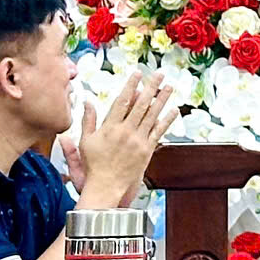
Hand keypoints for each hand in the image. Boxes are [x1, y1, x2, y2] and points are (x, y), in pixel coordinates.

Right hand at [70, 72, 179, 207]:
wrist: (106, 186)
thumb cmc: (94, 165)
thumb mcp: (85, 141)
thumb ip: (88, 120)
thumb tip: (87, 102)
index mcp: (110, 128)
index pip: (122, 101)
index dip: (130, 86)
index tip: (137, 74)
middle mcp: (125, 131)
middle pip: (140, 105)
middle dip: (150, 87)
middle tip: (158, 74)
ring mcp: (138, 140)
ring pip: (152, 115)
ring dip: (161, 100)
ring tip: (169, 86)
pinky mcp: (147, 150)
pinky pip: (159, 132)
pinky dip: (166, 120)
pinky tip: (173, 110)